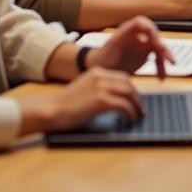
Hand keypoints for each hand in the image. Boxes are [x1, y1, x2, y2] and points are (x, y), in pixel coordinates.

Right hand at [18, 67, 142, 134]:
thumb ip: (98, 88)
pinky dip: (130, 112)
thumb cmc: (65, 104)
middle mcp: (101, 76)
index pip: (122, 77)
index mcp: (97, 72)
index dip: (131, 88)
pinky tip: (130, 119)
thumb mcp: (84, 88)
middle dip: (137, 95)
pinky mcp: (101, 100)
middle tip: (140, 107)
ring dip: (137, 104)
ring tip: (139, 114)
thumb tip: (115, 98)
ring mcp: (102, 87)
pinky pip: (124, 105)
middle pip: (128, 83)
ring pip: (129, 92)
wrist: (51, 109)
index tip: (135, 98)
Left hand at [86, 15, 173, 78]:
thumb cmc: (101, 61)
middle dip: (163, 45)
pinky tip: (161, 77)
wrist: (100, 72)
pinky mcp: (145, 54)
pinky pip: (157, 58)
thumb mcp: (107, 52)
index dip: (149, 27)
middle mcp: (136, 36)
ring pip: (159, 47)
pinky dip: (161, 66)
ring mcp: (142, 45)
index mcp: (126, 32)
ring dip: (166, 56)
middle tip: (168, 57)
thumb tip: (127, 40)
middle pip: (153, 35)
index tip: (154, 37)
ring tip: (171, 66)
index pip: (140, 22)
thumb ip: (118, 41)